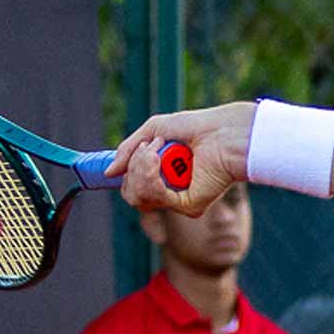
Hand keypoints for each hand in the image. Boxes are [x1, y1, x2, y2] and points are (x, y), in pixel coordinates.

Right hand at [109, 102, 255, 215]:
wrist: (225, 130)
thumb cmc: (197, 127)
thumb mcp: (154, 131)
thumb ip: (128, 150)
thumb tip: (108, 173)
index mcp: (163, 176)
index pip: (132, 188)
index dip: (122, 177)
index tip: (111, 168)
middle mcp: (170, 191)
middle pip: (131, 193)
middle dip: (132, 166)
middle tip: (150, 147)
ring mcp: (179, 200)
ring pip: (138, 197)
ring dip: (140, 167)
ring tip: (158, 148)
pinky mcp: (189, 206)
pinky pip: (155, 198)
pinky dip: (150, 174)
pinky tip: (159, 158)